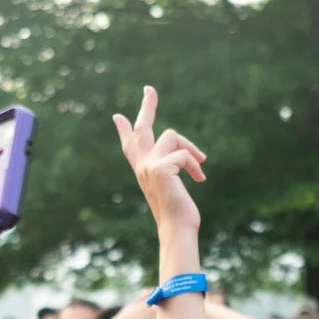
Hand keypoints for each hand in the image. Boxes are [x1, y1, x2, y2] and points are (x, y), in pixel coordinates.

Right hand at [109, 87, 206, 251]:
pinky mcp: (161, 168)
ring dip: (190, 149)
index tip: (118, 117)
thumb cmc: (179, 215)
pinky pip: (183, 154)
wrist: (177, 229)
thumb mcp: (173, 189)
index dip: (125, 131)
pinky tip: (200, 179)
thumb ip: (174, 172)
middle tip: (149, 89)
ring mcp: (149, 166)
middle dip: (147, 106)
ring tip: (201, 166)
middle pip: (142, 128)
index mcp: (144, 171)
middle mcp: (142, 166)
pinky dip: (195, 165)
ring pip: (172, 136)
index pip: (130, 146)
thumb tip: (192, 158)